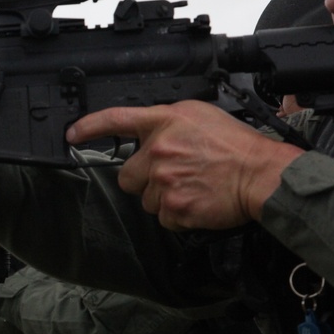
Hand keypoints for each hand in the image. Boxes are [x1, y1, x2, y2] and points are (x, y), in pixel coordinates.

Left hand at [66, 100, 303, 230]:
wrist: (261, 175)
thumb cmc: (237, 146)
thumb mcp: (200, 116)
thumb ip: (167, 123)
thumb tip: (149, 135)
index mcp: (164, 122)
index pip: (115, 120)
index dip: (89, 128)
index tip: (72, 135)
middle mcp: (158, 150)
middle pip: (127, 174)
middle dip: (144, 179)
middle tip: (173, 175)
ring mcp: (164, 181)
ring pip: (145, 199)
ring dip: (163, 197)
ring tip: (192, 186)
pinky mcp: (173, 208)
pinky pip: (163, 218)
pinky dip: (177, 215)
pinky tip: (197, 201)